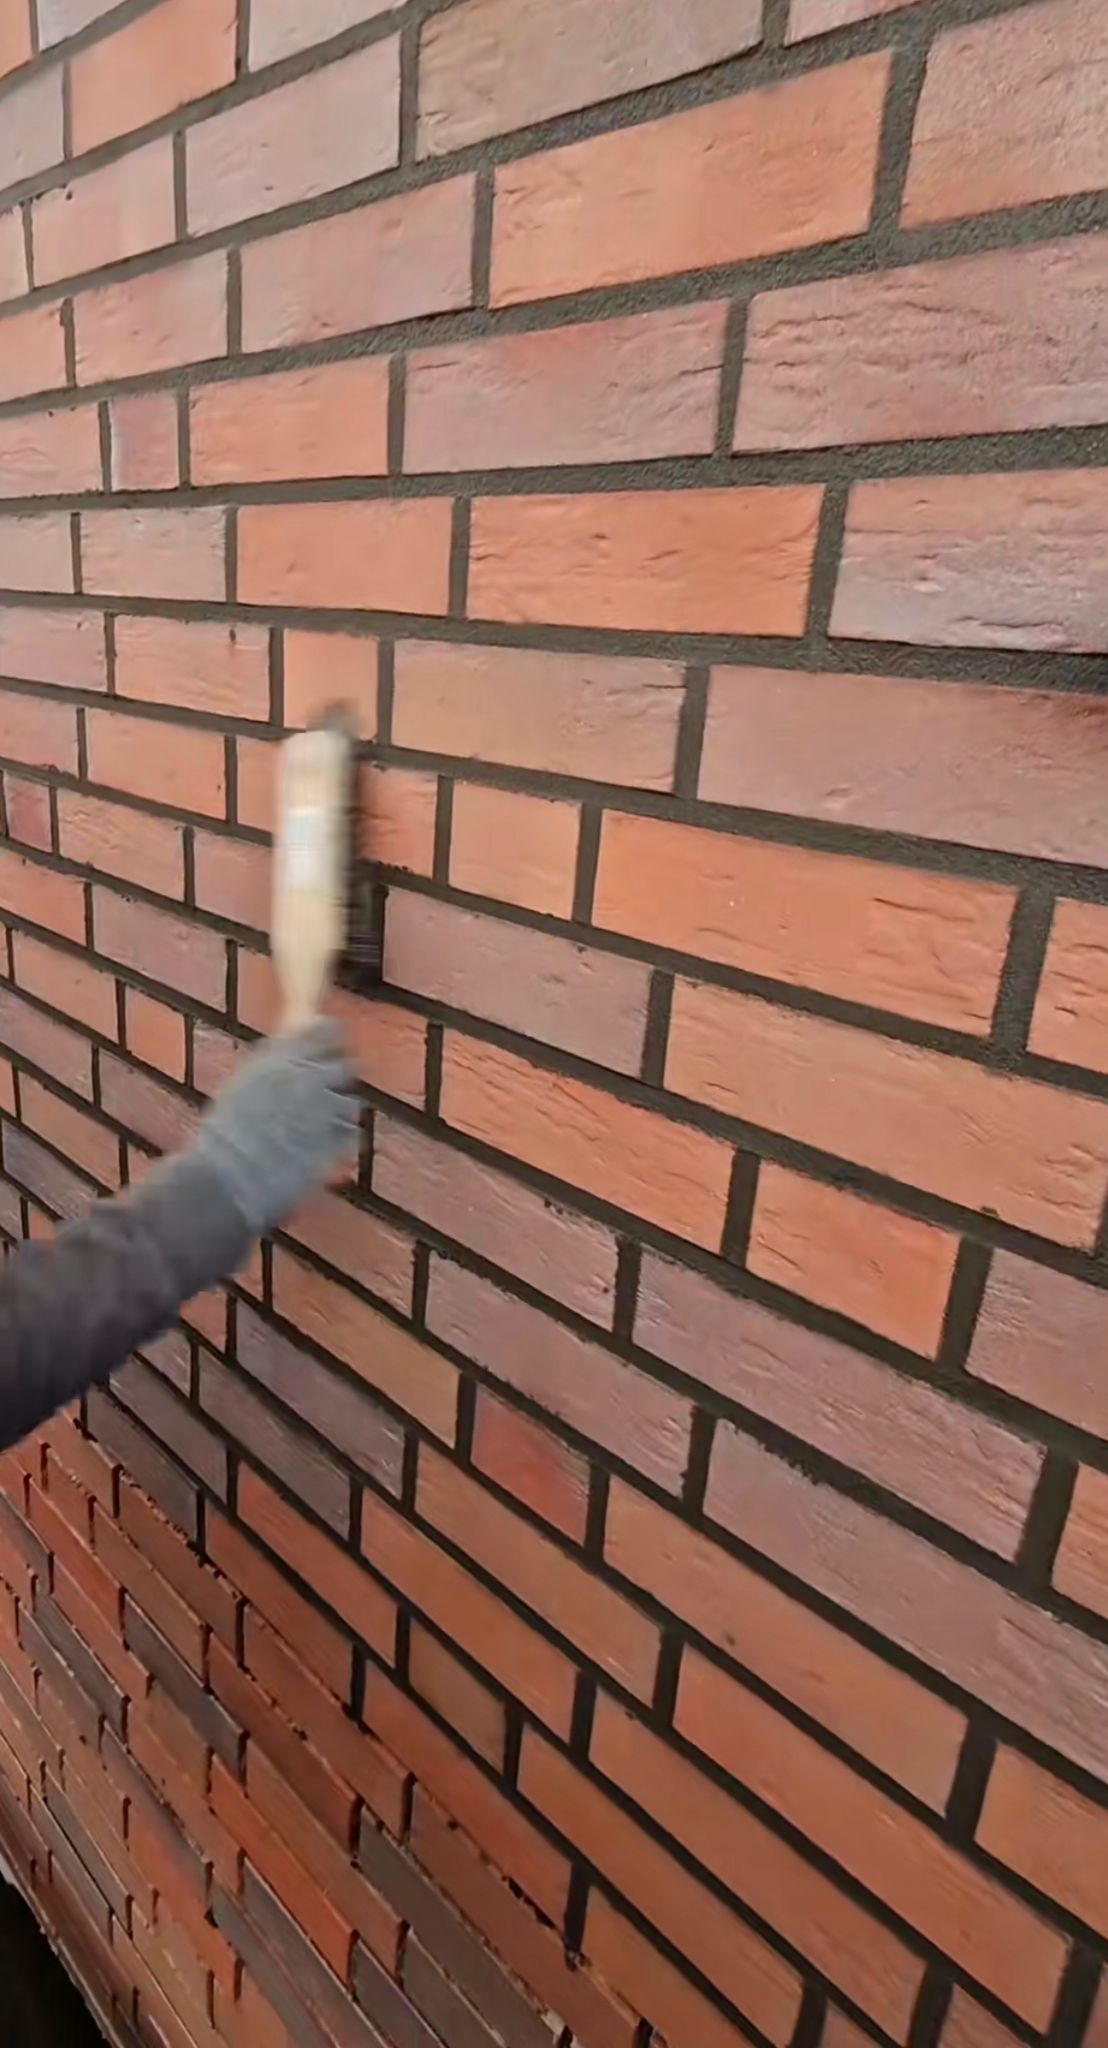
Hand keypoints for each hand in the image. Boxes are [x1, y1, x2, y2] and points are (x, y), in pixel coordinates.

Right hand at [195, 1021, 359, 1237]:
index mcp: (284, 1058)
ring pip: (351, 1103)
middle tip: (322, 1096)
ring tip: (311, 1132)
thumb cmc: (224, 1134)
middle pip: (346, 1066)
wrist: (227, 1175)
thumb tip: (289, 1058)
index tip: (327, 1050)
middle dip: (338, 1081)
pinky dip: (339, 1142)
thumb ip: (274, 1067)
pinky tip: (317, 1151)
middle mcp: (311, 1076)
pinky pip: (351, 1134)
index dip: (331, 1041)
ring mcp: (327, 1109)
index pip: (327, 1031)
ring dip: (337, 1114)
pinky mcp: (337, 1141)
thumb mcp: (244, 1084)